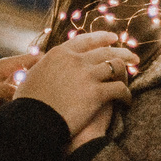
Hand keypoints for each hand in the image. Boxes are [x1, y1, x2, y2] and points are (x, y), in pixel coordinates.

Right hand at [13, 30, 134, 134]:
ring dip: (126, 72)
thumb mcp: (31, 76)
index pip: (86, 40)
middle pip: (106, 51)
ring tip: (132, 77)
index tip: (113, 39)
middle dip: (122, 53)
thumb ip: (41, 65)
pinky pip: (119, 89)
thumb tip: (41, 61)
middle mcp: (75, 60)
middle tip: (133, 58)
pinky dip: (126, 94)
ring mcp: (87, 76)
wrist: (32, 123)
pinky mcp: (96, 94)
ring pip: (116, 66)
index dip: (102, 38)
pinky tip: (127, 101)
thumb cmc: (28, 104)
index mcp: (59, 54)